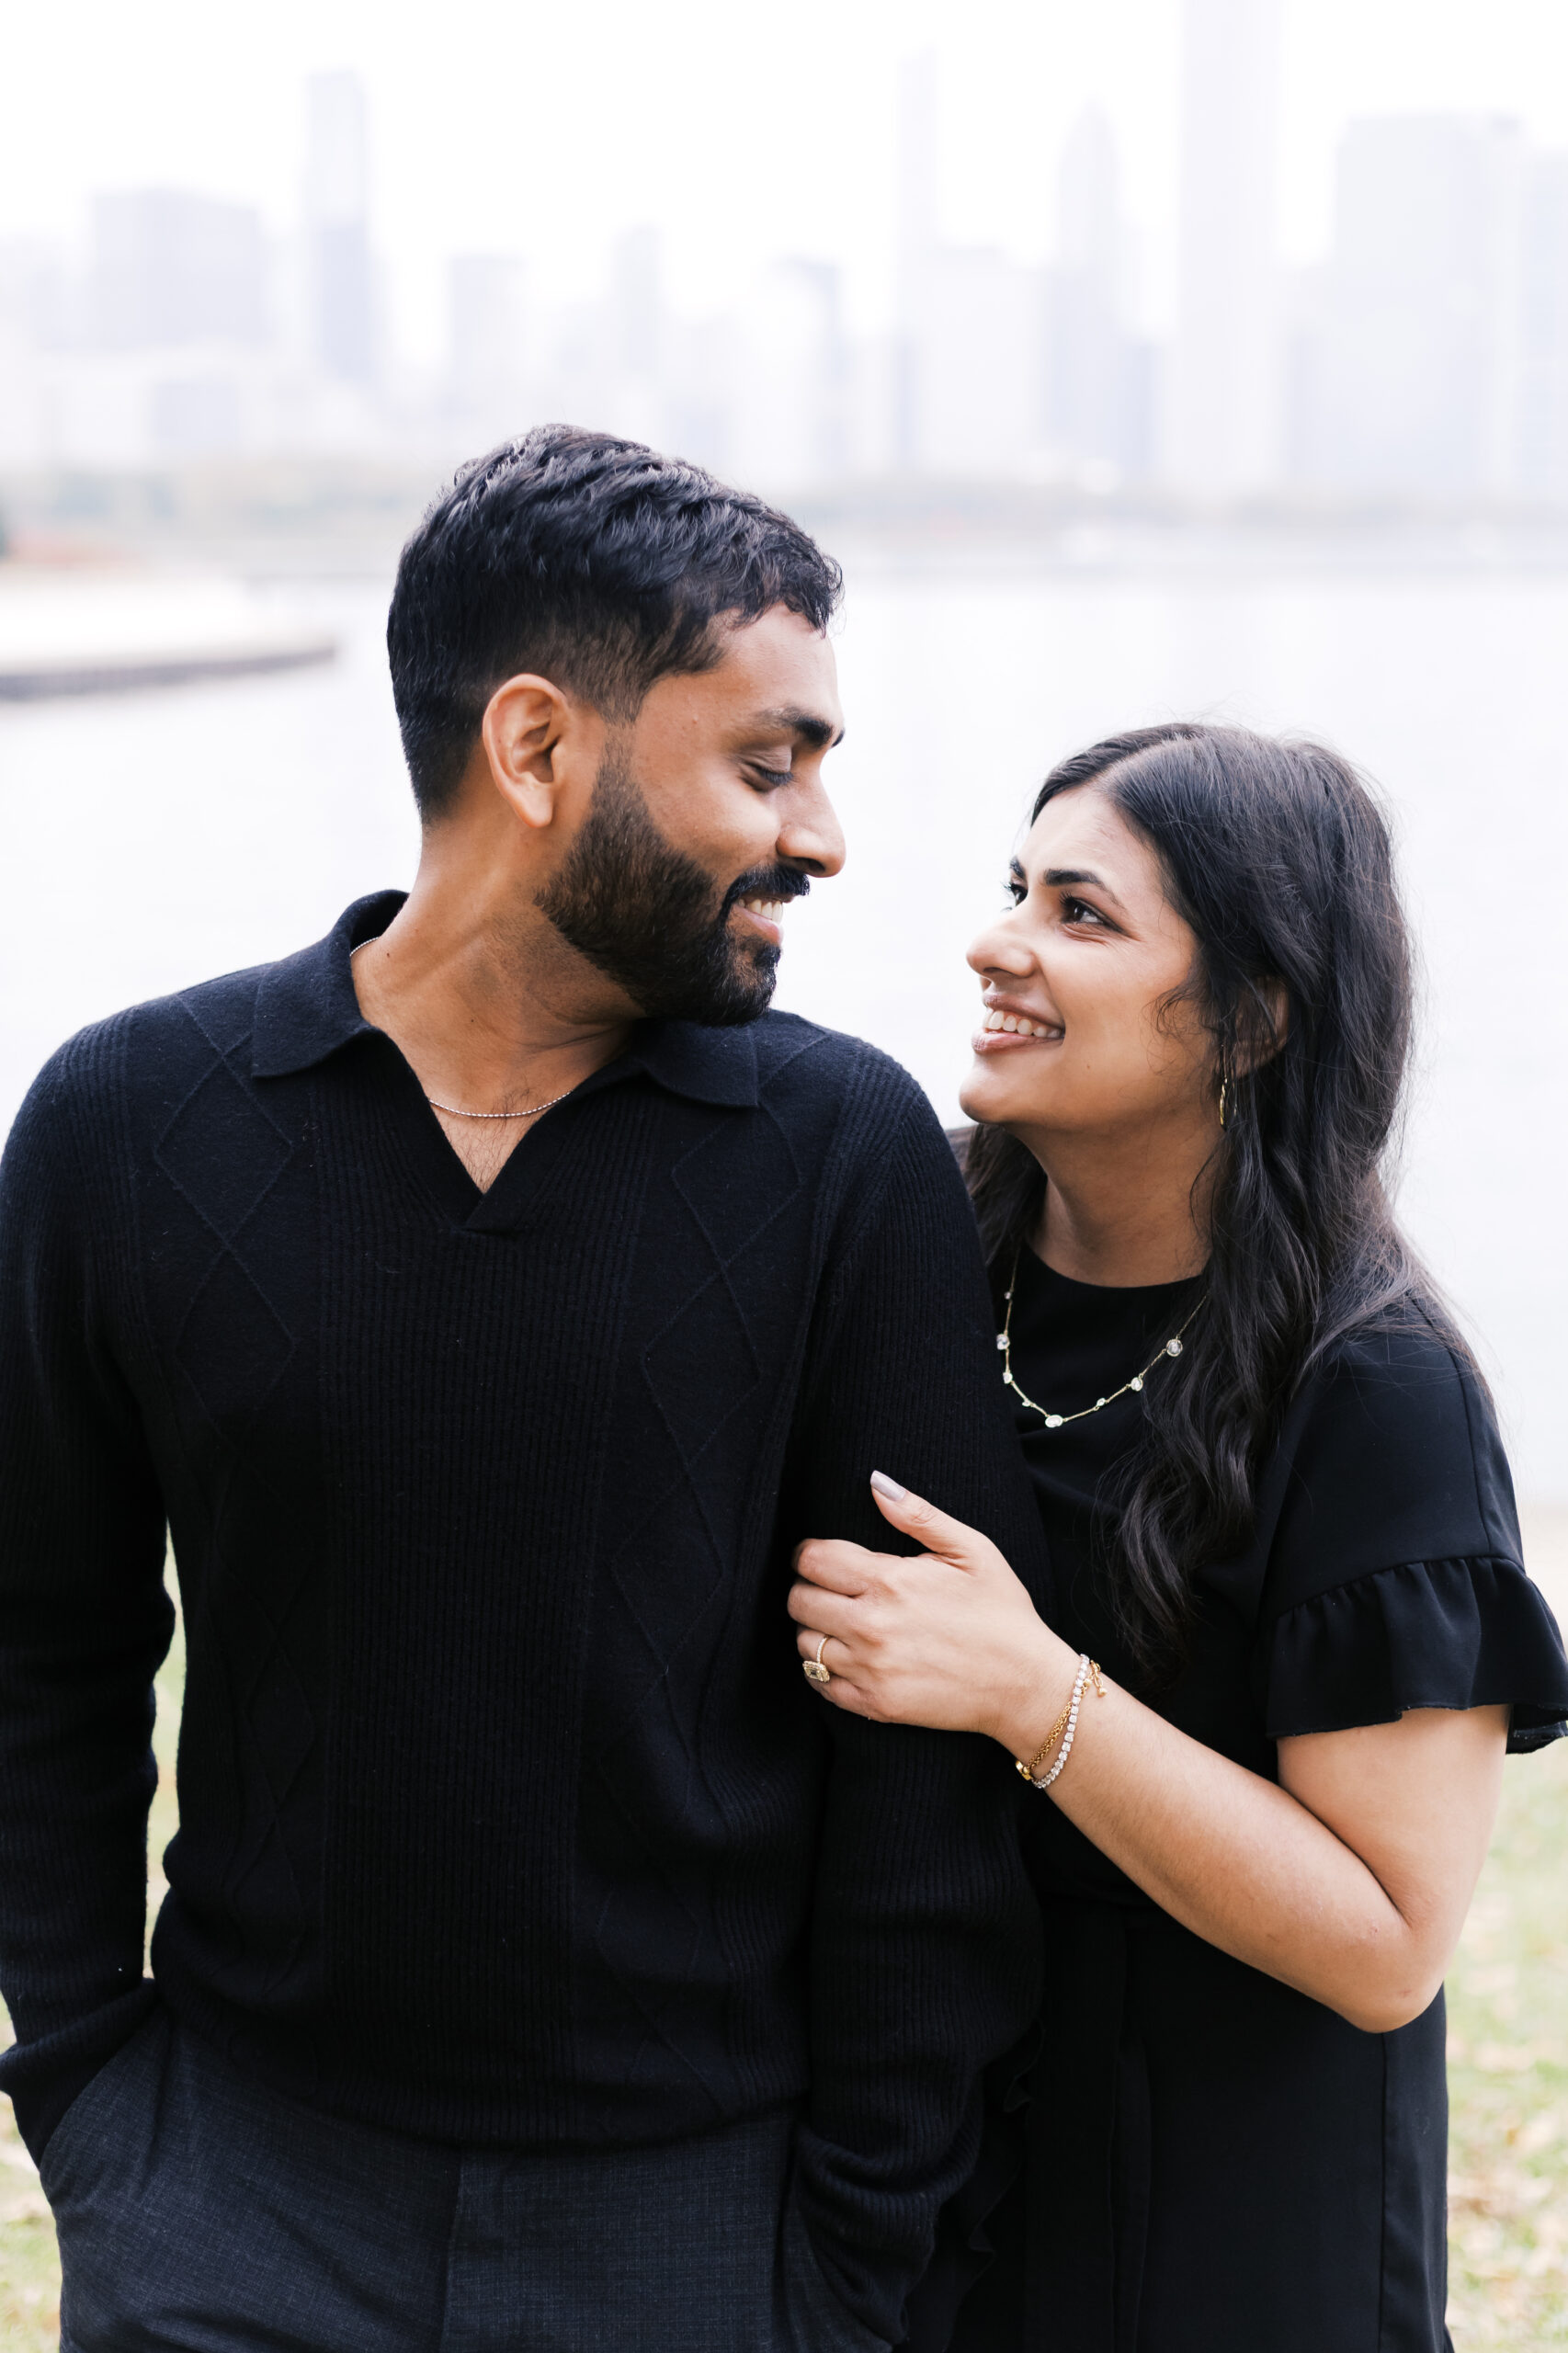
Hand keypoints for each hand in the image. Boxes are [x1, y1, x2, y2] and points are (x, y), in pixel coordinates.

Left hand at [789, 1472, 1073, 1746]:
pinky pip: (820, 1685)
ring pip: (804, 1644)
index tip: (820, 1556)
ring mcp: (870, 1669)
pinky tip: (846, 1656)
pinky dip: (821, 1670)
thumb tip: (875, 1482)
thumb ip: (918, 1514)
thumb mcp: (971, 1551)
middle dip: (807, 1588)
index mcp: (889, 1581)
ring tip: (839, 1622)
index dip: (808, 1553)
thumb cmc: (1002, 1612)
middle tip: (829, 1588)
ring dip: (814, 1629)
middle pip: (799, 1601)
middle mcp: (871, 1626)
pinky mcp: (875, 1704)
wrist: (1025, 1685)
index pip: (812, 1559)